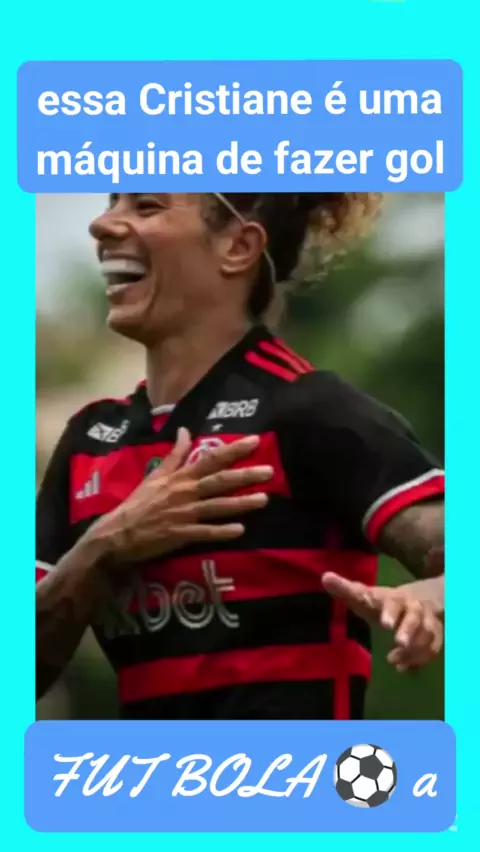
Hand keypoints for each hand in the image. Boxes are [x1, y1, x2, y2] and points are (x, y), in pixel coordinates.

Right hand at [93, 428, 271, 562]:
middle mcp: (186, 492)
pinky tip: (240, 530)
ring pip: (218, 506)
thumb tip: (185, 430)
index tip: (255, 441)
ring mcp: (184, 514)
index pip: (211, 459)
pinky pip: (205, 533)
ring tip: (264, 500)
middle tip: (269, 471)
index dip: (233, 450)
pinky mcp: (181, 535)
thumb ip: (175, 454)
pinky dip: (222, 531)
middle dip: (245, 475)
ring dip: (241, 503)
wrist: (118, 533)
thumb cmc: (139, 503)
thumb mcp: (155, 475)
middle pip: (220, 481)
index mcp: (181, 477)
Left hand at [322, 573, 443, 672]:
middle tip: (399, 643)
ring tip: (393, 660)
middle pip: (415, 617)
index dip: (390, 613)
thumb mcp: (365, 596)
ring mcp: (427, 621)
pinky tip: (403, 668)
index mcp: (394, 598)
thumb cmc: (383, 602)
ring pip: (428, 633)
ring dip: (414, 649)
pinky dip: (421, 659)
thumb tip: (325, 577)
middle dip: (409, 630)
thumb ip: (346, 590)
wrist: (420, 597)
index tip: (385, 624)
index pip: (393, 602)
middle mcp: (413, 608)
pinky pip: (434, 647)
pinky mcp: (436, 634)